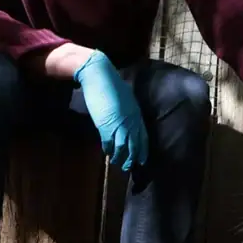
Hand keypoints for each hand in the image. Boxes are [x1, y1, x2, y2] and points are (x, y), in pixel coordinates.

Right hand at [73, 50, 148, 170]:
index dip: (142, 149)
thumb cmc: (111, 83)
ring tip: (116, 163)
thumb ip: (127, 109)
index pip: (143, 136)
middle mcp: (131, 120)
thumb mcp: (125, 98)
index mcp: (136, 113)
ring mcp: (119, 123)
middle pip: (134, 144)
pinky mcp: (106, 124)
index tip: (142, 160)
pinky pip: (109, 141)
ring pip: (122, 146)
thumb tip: (126, 116)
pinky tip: (107, 153)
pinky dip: (108, 149)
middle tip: (129, 167)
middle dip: (132, 157)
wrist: (99, 75)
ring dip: (120, 156)